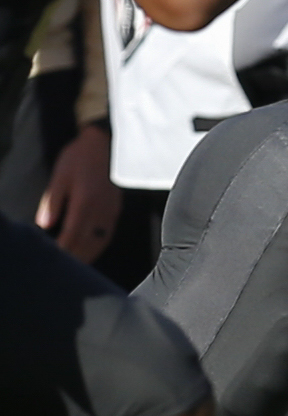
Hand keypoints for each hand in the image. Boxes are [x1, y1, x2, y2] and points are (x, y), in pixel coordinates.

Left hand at [36, 125, 118, 261]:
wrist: (105, 145)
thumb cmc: (79, 158)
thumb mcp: (60, 176)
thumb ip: (52, 201)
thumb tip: (44, 225)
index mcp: (85, 201)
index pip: (73, 234)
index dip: (62, 249)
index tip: (52, 259)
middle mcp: (101, 209)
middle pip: (89, 242)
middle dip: (76, 257)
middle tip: (63, 270)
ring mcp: (111, 210)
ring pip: (100, 241)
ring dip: (88, 254)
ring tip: (77, 265)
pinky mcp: (115, 209)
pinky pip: (107, 233)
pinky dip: (97, 245)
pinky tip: (89, 248)